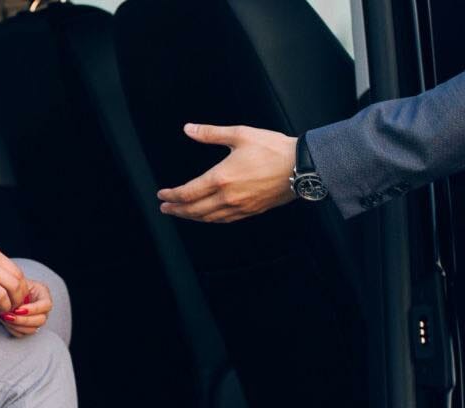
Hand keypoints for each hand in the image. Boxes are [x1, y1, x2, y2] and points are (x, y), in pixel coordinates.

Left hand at [0, 280, 51, 337]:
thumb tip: (14, 303)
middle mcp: (42, 308)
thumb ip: (18, 291)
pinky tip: (6, 322)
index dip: (33, 309)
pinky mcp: (27, 327)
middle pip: (41, 320)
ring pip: (33, 329)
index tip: (19, 309)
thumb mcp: (16, 283)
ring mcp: (36, 319)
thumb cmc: (10, 285)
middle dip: (24, 320)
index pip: (46, 305)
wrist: (3, 291)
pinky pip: (23, 334)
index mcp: (43, 294)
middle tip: (10, 316)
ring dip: (18, 326)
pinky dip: (13, 329)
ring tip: (6, 318)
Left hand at [157, 124, 297, 222]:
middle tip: (165, 208)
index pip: (187, 193)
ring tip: (181, 213)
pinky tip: (207, 216)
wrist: (302, 167)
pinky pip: (224, 220)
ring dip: (191, 217)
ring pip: (208, 218)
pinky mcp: (251, 211)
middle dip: (176, 210)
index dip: (171, 196)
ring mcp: (240, 207)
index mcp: (221, 178)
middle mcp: (228, 197)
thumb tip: (189, 129)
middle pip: (194, 210)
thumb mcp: (240, 134)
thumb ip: (211, 133)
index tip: (162, 195)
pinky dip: (210, 220)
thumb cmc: (273, 149)